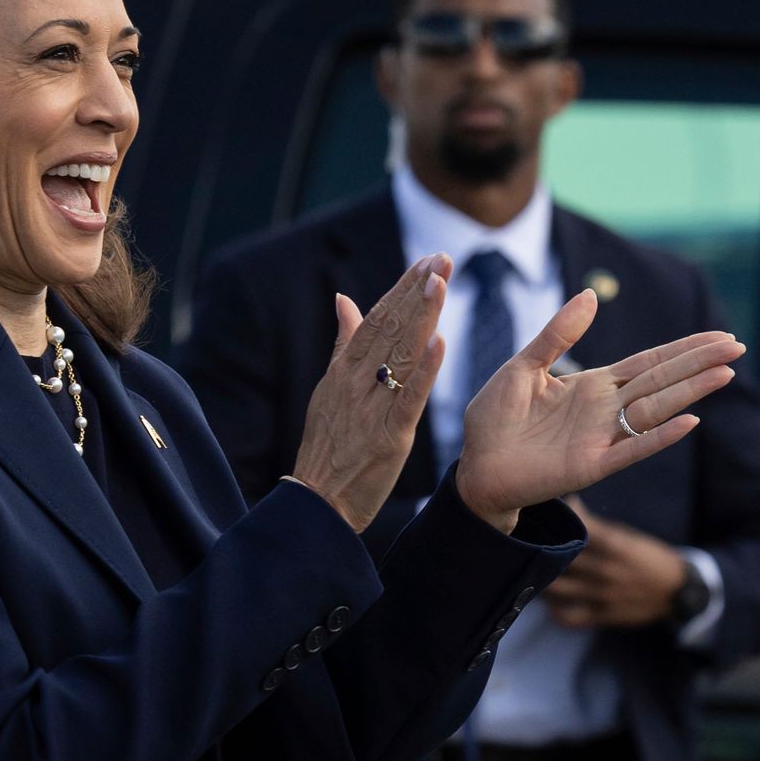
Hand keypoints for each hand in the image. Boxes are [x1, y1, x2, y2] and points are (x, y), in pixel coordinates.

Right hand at [285, 258, 449, 529]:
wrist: (316, 502)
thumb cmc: (326, 448)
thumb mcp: (329, 389)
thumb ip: (342, 344)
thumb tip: (344, 300)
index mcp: (344, 370)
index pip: (376, 319)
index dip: (402, 288)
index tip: (427, 260)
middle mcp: (356, 382)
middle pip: (390, 328)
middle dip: (417, 291)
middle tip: (443, 258)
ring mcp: (371, 408)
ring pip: (400, 355)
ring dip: (422, 317)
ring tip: (442, 282)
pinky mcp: (389, 436)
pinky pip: (408, 398)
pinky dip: (424, 370)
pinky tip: (440, 342)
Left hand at [454, 302, 738, 531]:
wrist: (474, 467)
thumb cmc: (495, 420)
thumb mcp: (523, 366)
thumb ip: (557, 334)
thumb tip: (591, 295)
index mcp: (592, 385)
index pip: (648, 362)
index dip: (683, 348)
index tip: (719, 335)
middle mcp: (605, 410)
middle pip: (662, 381)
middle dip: (699, 363)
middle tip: (738, 347)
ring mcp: (601, 438)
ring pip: (655, 410)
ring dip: (690, 392)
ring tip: (724, 374)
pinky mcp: (590, 466)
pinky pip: (631, 450)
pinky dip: (659, 437)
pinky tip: (689, 423)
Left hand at [544, 511, 690, 627]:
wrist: (677, 591)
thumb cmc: (647, 557)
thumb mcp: (627, 537)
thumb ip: (597, 525)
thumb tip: (570, 503)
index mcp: (615, 545)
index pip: (578, 530)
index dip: (557, 524)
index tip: (540, 518)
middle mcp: (606, 570)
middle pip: (562, 559)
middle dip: (541, 552)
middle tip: (524, 547)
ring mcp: (603, 595)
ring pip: (558, 590)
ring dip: (541, 582)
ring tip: (532, 574)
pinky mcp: (603, 615)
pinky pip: (570, 618)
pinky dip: (555, 612)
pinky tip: (551, 603)